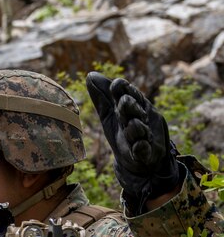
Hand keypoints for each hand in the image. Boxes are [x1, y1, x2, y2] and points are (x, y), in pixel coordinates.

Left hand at [86, 72, 181, 213]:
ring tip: (132, 125)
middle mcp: (139, 119)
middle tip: (122, 103)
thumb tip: (90, 75)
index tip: (115, 85)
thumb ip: (102, 97)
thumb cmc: (123, 133)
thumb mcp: (110, 115)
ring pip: (138, 127)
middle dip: (127, 105)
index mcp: (131, 108)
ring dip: (134, 126)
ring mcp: (144, 136)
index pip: (128, 93)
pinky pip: (143, 149)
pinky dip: (141, 147)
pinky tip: (139, 145)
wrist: (137, 162)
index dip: (122, 89)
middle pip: (133, 107)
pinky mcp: (146, 153)